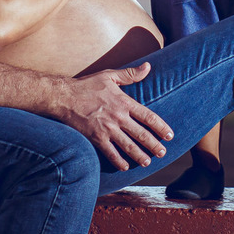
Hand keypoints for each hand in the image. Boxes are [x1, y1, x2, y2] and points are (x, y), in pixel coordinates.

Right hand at [56, 62, 173, 170]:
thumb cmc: (87, 85)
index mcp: (124, 102)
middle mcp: (118, 117)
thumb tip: (148, 66)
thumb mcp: (110, 76)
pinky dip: (119, 161)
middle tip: (163, 153)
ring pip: (129, 146)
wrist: (64, 97)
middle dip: (154, 145)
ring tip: (147, 161)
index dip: (161, 127)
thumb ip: (130, 74)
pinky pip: (110, 153)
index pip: (148, 117)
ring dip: (140, 155)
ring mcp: (107, 129)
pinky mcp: (96, 138)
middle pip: (141, 134)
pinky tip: (125, 167)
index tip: (170, 135)